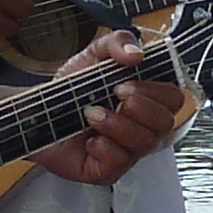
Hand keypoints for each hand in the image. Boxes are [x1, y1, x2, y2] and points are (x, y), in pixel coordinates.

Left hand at [28, 29, 184, 184]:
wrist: (39, 111)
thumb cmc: (72, 89)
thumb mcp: (94, 54)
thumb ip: (118, 43)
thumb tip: (137, 53)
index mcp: (146, 100)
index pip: (173, 99)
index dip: (155, 91)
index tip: (126, 83)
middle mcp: (142, 127)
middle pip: (166, 123)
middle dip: (140, 107)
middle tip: (113, 95)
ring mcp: (128, 150)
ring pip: (145, 142)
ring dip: (117, 124)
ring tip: (91, 113)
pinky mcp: (109, 169)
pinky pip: (121, 162)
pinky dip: (104, 146)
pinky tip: (89, 139)